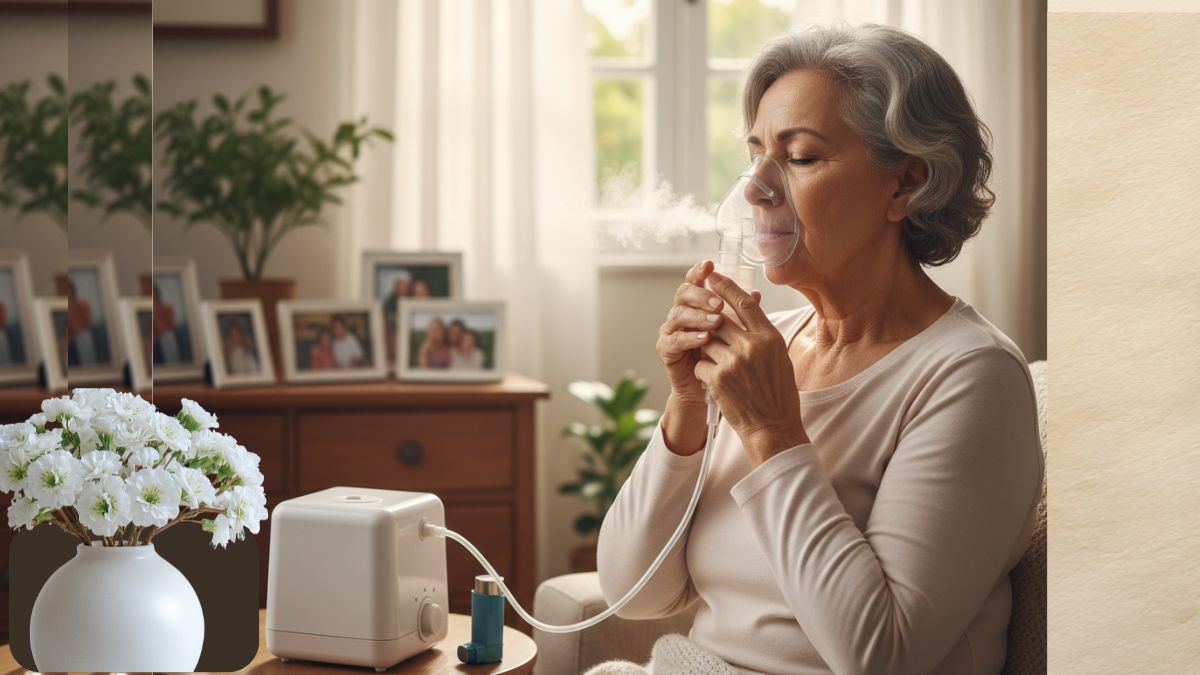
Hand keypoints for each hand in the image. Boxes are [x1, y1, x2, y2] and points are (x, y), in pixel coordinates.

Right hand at [656, 260, 760, 406]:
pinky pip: (673, 340)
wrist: (712, 391)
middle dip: (701, 296)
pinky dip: (689, 338)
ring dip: (698, 316)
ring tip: (716, 321)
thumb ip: (742, 314)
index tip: (710, 265)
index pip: (695, 281)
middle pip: (683, 294)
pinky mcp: (666, 349)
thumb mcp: (738, 334)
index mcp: (697, 304)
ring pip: (678, 315)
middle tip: (719, 303)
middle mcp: (682, 313)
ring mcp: (672, 330)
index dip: (700, 272)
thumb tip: (756, 294)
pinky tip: (704, 339)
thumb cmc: (726, 359)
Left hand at [694, 271, 808, 466]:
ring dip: (705, 348)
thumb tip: (750, 308)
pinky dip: (703, 370)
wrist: (772, 427)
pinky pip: (700, 363)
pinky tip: (714, 381)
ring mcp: (733, 362)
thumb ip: (762, 334)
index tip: (712, 276)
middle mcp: (752, 345)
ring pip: (706, 340)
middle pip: (720, 319)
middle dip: (708, 319)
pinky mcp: (717, 379)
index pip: (744, 303)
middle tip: (701, 316)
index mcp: (770, 337)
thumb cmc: (778, 394)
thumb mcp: (779, 358)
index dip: (726, 287)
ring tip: (716, 360)